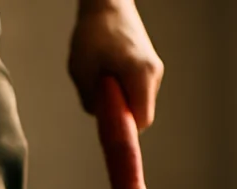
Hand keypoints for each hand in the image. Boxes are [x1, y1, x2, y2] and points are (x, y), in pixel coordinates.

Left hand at [68, 0, 164, 128]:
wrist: (108, 3)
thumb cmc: (93, 33)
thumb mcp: (81, 71)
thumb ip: (91, 101)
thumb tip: (101, 118)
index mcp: (141, 74)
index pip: (141, 120)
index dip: (125, 128)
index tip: (108, 126)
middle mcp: (154, 73)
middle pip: (141, 112)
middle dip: (120, 113)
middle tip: (99, 99)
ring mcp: (155, 69)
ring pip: (139, 100)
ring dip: (120, 99)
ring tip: (101, 78)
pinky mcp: (150, 65)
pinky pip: (137, 89)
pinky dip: (123, 88)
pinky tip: (108, 72)